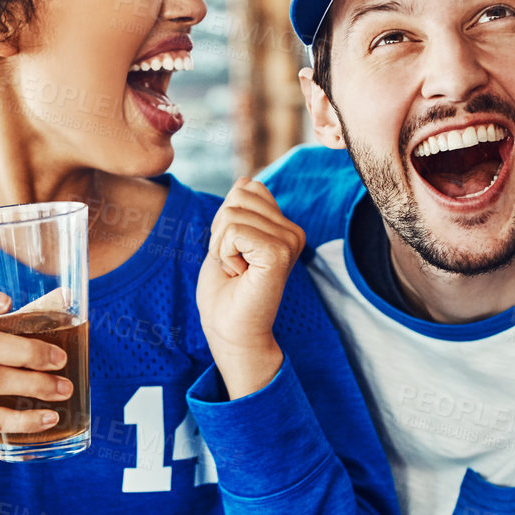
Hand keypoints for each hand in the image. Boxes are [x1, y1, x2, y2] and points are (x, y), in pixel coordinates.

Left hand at [196, 178, 300, 396]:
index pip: (247, 188)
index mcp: (284, 227)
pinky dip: (225, 253)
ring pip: (233, 213)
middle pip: (239, 195)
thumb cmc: (226, 292)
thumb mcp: (227, 240)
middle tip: (234, 264)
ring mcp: (290, 241)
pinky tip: (239, 274)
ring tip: (238, 270)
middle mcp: (293, 231)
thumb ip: (239, 211)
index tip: (234, 253)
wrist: (231, 333)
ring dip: (222, 245)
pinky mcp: (279, 253)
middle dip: (221, 230)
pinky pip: (234, 230)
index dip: (225, 220)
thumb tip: (246, 181)